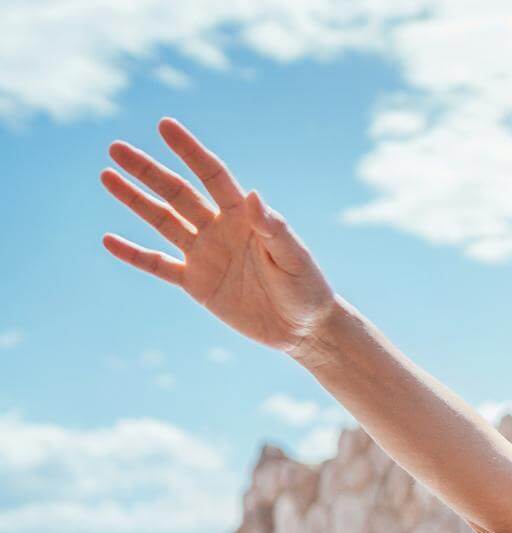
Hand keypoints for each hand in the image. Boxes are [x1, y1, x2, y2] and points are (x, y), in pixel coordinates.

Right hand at [100, 117, 339, 360]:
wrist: (303, 329)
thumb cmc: (306, 289)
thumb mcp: (294, 258)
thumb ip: (273, 228)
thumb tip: (254, 194)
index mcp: (245, 216)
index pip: (212, 175)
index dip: (189, 151)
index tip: (165, 126)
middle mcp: (220, 229)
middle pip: (177, 193)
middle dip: (148, 171)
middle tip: (116, 148)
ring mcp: (205, 255)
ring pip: (163, 221)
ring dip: (135, 200)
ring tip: (107, 176)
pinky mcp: (196, 283)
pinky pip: (159, 265)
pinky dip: (134, 255)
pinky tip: (108, 240)